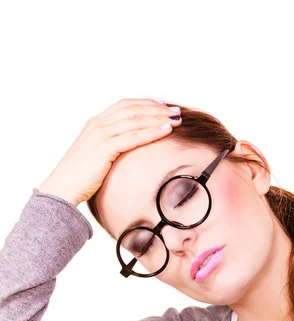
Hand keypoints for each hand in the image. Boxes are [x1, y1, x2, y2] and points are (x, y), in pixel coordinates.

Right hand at [38, 98, 181, 205]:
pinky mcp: (104, 147)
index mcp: (95, 123)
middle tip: (176, 110)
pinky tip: (166, 131)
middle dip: (157, 108)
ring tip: (176, 119)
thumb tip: (125, 151)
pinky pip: (133, 136)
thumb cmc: (80, 178)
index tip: (162, 104)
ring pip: (135, 120)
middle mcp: (97, 124)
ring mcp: (100, 134)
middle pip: (133, 109)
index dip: (145, 103)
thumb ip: (109, 147)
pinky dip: (151, 132)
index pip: (124, 105)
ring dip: (158, 118)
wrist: (62, 188)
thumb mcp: (95, 156)